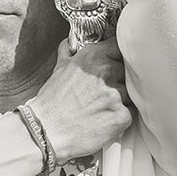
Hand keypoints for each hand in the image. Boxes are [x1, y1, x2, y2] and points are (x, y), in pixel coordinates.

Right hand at [29, 38, 131, 162]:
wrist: (46, 131)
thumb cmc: (51, 102)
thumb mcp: (58, 70)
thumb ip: (69, 53)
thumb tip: (69, 44)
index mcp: (93, 57)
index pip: (120, 48)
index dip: (119, 58)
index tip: (116, 66)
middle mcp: (106, 72)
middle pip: (128, 72)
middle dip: (119, 82)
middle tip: (103, 94)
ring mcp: (115, 95)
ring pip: (130, 94)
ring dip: (120, 101)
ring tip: (101, 110)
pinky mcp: (121, 116)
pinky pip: (129, 114)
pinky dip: (119, 119)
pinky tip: (103, 122)